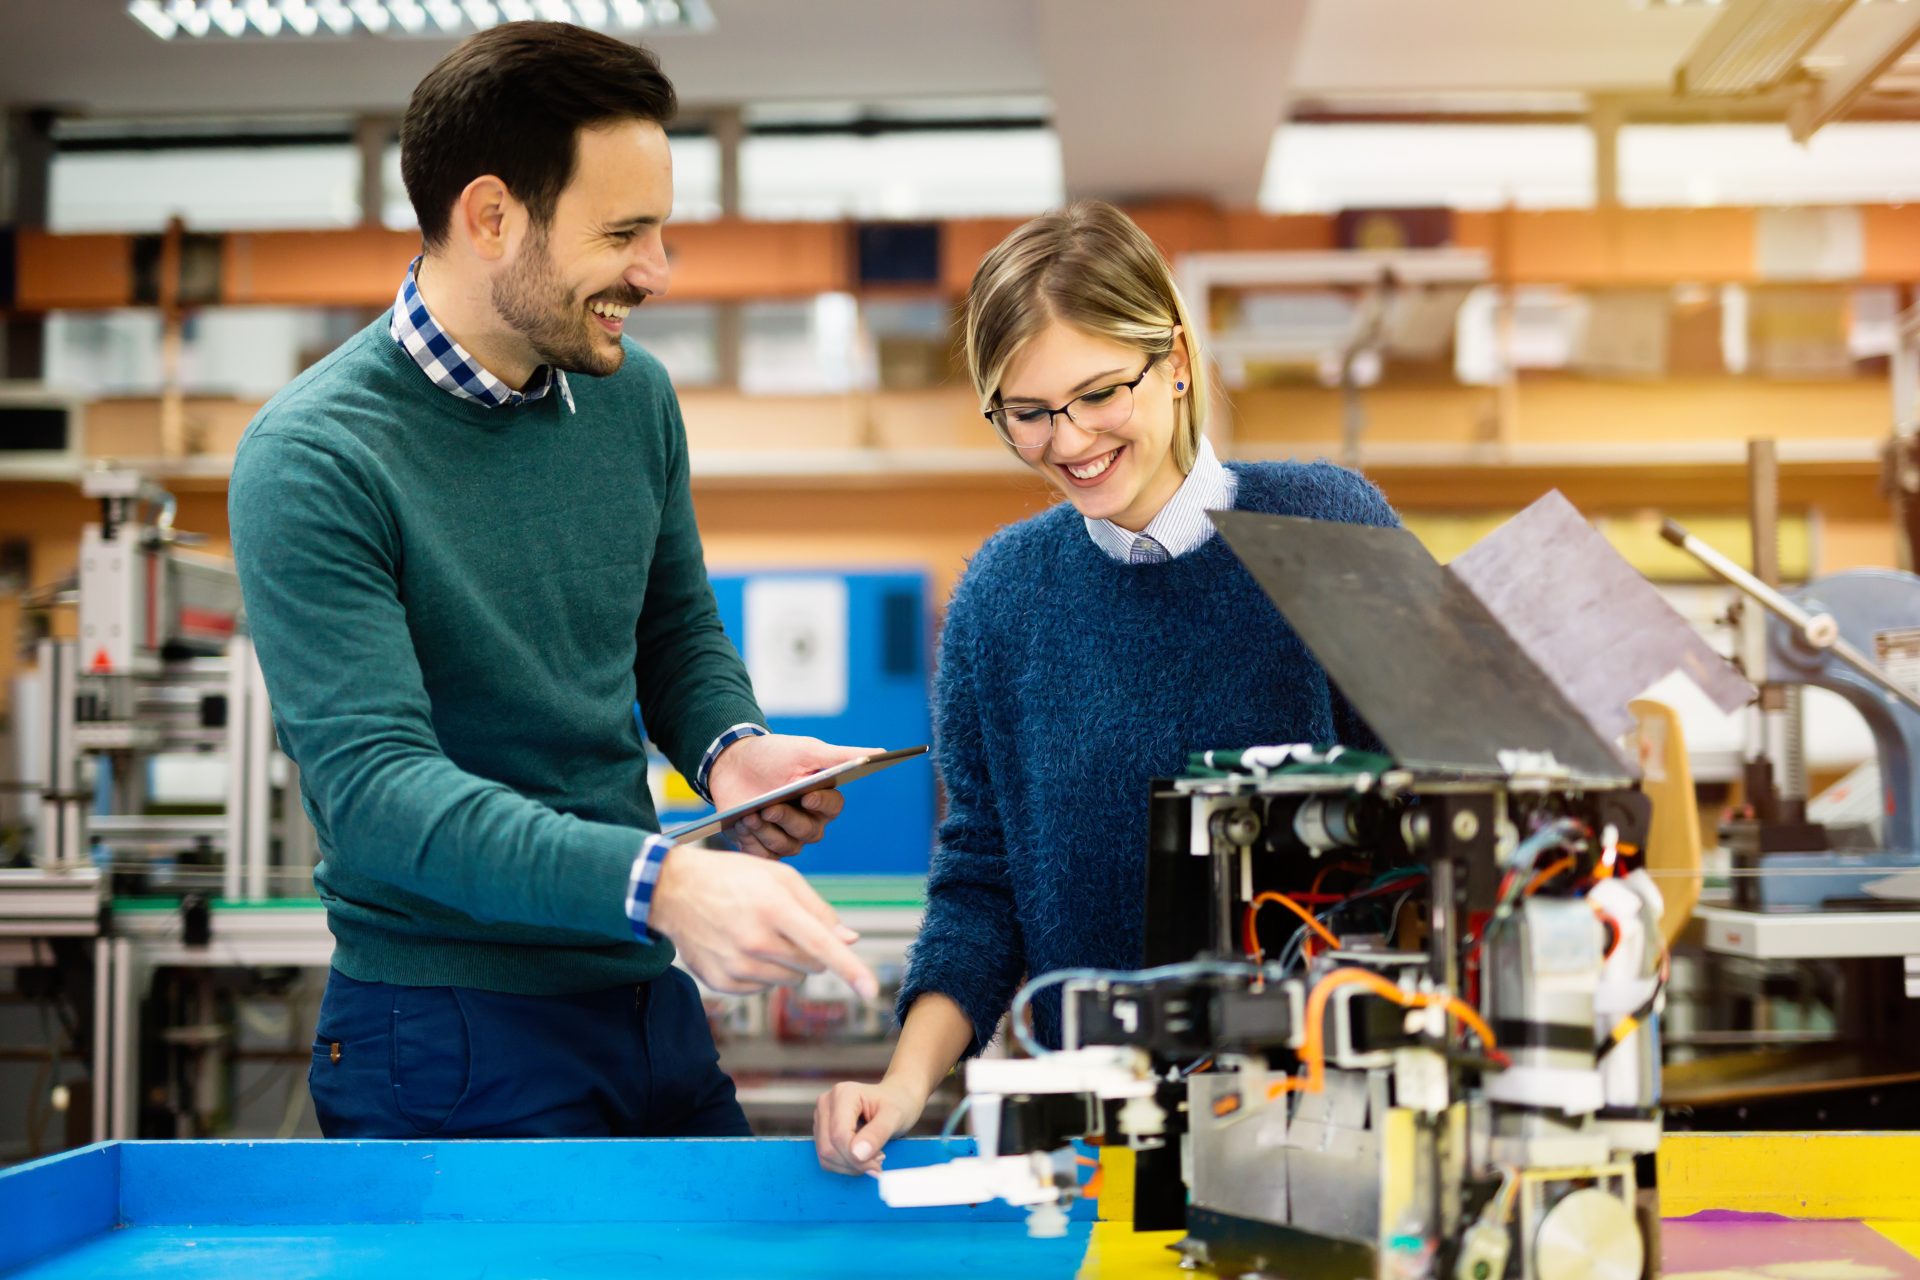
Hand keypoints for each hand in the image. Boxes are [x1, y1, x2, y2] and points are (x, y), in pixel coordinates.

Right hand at [648, 844, 878, 998]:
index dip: (850, 968)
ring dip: (787, 963)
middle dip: (811, 951)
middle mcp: (755, 941)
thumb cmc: (733, 878)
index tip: (871, 990)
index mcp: (773, 908)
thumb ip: (818, 909)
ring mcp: (736, 966)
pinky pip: (764, 989)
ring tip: (759, 933)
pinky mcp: (722, 982)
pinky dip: (763, 972)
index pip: (821, 945)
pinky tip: (741, 947)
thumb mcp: (779, 877)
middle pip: (812, 966)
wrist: (673, 891)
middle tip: (786, 926)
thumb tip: (850, 939)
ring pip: (791, 980)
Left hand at [707, 734, 877, 858]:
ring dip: (767, 831)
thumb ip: (841, 756)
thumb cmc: (772, 755)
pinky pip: (765, 856)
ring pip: (788, 847)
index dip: (821, 804)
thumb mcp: (806, 751)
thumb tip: (881, 752)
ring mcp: (784, 836)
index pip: (833, 807)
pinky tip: (742, 824)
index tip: (807, 796)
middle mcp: (807, 820)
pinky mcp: (762, 845)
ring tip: (750, 814)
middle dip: (787, 819)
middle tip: (768, 806)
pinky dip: (753, 841)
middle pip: (809, 832)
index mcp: (821, 797)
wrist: (730, 764)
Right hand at [814, 1078, 924, 1175]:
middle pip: (829, 1148)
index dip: (856, 1157)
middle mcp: (827, 1103)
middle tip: (878, 1161)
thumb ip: (877, 1133)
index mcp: (842, 1094)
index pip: (839, 1136)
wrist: (897, 1099)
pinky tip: (862, 1156)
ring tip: (872, 1157)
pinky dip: (845, 1165)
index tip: (878, 1163)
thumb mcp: (895, 1116)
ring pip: (825, 1156)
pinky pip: (826, 1158)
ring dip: (850, 1166)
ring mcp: (822, 1117)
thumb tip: (857, 1154)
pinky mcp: (822, 1131)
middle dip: (854, 1162)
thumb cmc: (898, 1103)